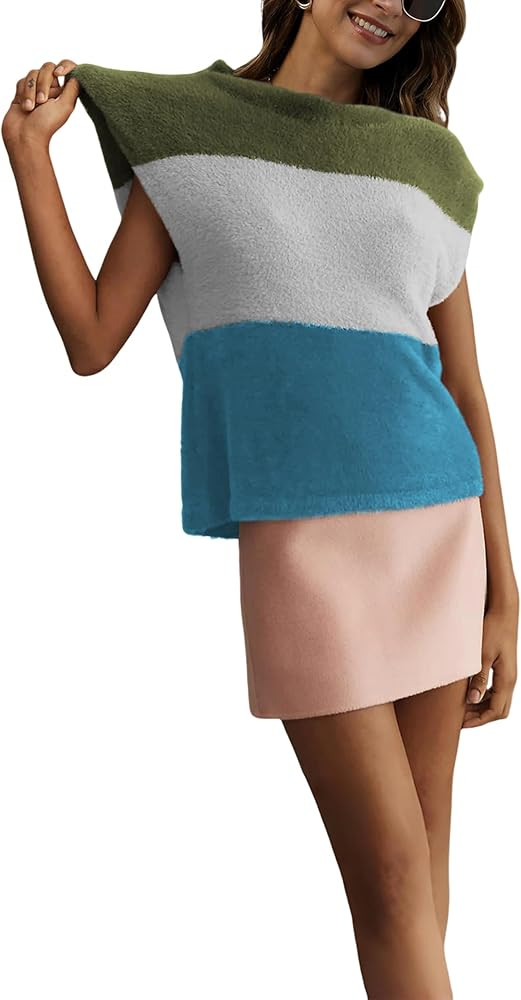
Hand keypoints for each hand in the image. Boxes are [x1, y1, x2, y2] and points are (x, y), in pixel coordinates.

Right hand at [2, 59, 78, 151]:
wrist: (24, 136)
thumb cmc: (45, 126)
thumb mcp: (65, 106)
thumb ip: (72, 89)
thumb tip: (78, 74)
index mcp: (64, 93)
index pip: (67, 68)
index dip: (64, 66)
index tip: (59, 74)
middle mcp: (51, 89)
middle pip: (48, 68)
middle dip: (43, 83)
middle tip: (42, 102)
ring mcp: (36, 90)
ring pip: (33, 73)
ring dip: (31, 91)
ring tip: (32, 108)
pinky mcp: (23, 92)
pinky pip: (22, 81)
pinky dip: (23, 93)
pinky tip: (25, 106)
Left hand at [462, 603, 517, 727]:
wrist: (503, 611)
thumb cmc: (492, 629)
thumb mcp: (481, 655)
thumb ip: (478, 679)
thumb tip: (472, 699)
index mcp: (507, 679)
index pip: (495, 711)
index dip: (479, 720)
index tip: (461, 723)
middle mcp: (510, 680)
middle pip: (499, 710)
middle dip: (480, 717)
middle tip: (459, 718)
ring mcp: (508, 675)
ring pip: (498, 701)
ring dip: (481, 708)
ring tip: (461, 708)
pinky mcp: (504, 668)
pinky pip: (496, 691)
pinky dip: (484, 697)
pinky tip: (469, 693)